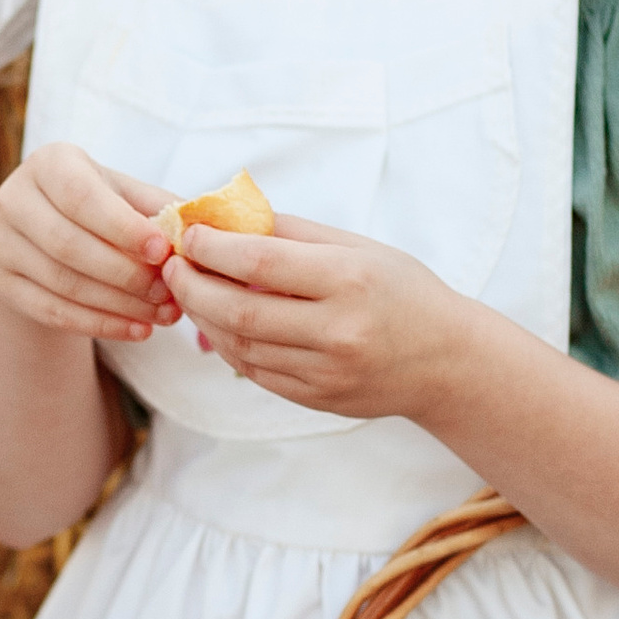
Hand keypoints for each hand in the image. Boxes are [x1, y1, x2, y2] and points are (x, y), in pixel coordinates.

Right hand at [0, 142, 182, 339]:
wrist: (51, 235)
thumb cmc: (102, 208)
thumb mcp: (128, 196)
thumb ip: (159, 209)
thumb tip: (194, 233)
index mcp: (48, 164)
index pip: (80, 196)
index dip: (122, 227)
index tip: (163, 250)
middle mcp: (14, 200)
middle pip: (67, 244)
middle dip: (124, 273)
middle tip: (169, 291)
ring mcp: (1, 245)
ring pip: (62, 283)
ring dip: (119, 304)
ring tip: (163, 314)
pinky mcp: (3, 285)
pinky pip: (52, 312)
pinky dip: (100, 325)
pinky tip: (138, 330)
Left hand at [160, 210, 470, 418]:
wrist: (447, 362)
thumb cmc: (401, 291)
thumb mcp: (358, 248)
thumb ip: (292, 234)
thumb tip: (225, 218)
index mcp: (348, 280)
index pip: (259, 263)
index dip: (211, 248)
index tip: (187, 234)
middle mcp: (337, 331)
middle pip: (237, 311)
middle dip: (191, 286)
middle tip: (171, 266)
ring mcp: (325, 372)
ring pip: (238, 346)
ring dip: (202, 317)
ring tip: (189, 290)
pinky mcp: (317, 399)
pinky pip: (254, 372)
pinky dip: (227, 346)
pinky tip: (217, 324)